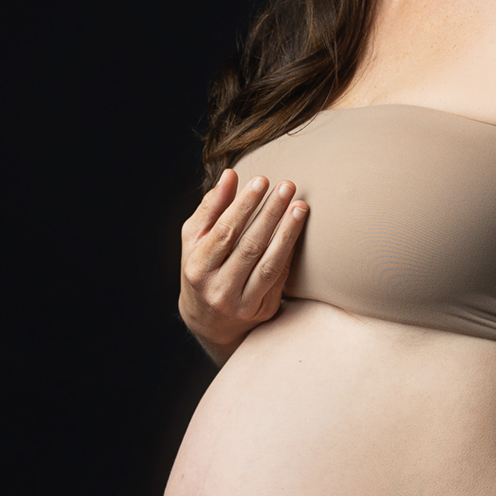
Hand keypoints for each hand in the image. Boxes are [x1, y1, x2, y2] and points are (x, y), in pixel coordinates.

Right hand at [179, 170, 307, 359]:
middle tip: (288, 186)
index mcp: (198, 267)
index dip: (244, 206)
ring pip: (270, 265)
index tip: (262, 180)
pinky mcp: (262, 311)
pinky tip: (298, 230)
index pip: (224, 232)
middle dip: (271, 213)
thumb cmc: (202, 267)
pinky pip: (280, 278)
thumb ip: (211, 208)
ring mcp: (241, 303)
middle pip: (250, 247)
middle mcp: (218, 289)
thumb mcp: (195, 239)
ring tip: (300, 206)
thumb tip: (230, 175)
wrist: (209, 320)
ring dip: (288, 233)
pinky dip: (289, 252)